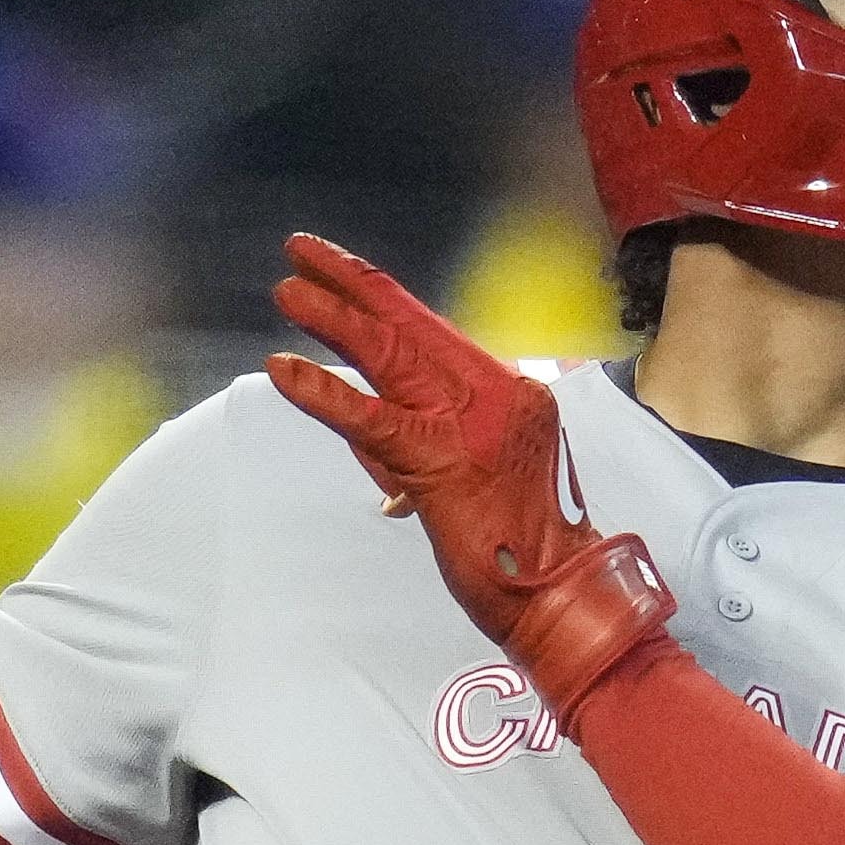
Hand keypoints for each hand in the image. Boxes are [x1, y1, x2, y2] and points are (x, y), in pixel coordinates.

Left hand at [262, 232, 675, 728]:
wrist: (560, 593)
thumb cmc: (519, 547)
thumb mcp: (486, 470)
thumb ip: (433, 433)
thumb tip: (364, 412)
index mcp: (509, 390)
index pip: (431, 329)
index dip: (378, 295)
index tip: (338, 272)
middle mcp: (495, 394)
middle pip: (409, 323)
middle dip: (350, 283)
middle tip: (301, 251)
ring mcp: (471, 425)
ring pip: (389, 355)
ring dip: (332, 318)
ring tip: (288, 290)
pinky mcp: (441, 463)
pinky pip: (370, 419)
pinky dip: (323, 392)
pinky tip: (284, 369)